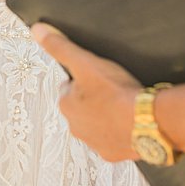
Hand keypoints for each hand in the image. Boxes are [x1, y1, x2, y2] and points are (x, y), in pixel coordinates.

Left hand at [31, 23, 139, 161]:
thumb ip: (61, 47)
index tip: (98, 76)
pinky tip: (131, 121)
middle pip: (83, 107)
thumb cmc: (116, 92)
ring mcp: (94, 143)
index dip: (84, 80)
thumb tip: (37, 31)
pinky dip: (121, 132)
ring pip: (98, 124)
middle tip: (113, 89)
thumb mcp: (85, 62)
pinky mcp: (113, 154)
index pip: (69, 88)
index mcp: (66, 106)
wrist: (147, 122)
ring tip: (123, 104)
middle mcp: (75, 128)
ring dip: (107, 116)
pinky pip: (114, 140)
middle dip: (94, 99)